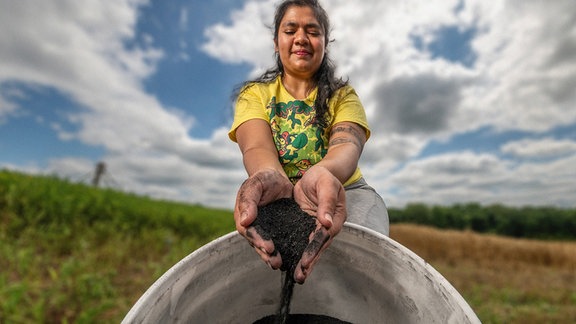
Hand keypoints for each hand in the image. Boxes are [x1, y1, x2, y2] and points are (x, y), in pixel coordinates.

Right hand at [234, 169, 292, 268]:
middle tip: (276, 262)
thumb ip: (249, 201)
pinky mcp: (277, 231)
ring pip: (267, 246)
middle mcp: (252, 226)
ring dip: (273, 257)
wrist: (277, 178)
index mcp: (243, 216)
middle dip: (266, 254)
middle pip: (257, 243)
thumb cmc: (263, 179)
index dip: (258, 240)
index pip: (249, 232)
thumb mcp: (255, 185)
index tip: (269, 247)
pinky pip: (280, 242)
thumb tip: (244, 221)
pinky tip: (292, 258)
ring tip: (281, 265)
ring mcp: (264, 230)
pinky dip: (285, 250)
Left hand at [292, 166, 345, 282]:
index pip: (325, 236)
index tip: (305, 261)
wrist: (317, 174)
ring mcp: (317, 227)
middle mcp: (328, 225)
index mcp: (335, 216)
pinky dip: (297, 251)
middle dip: (310, 261)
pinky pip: (302, 240)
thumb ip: (326, 201)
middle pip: (319, 246)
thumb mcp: (325, 184)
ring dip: (305, 262)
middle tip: (300, 276)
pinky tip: (289, 261)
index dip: (315, 249)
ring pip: (311, 247)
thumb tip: (325, 222)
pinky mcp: (306, 225)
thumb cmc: (323, 176)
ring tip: (296, 276)